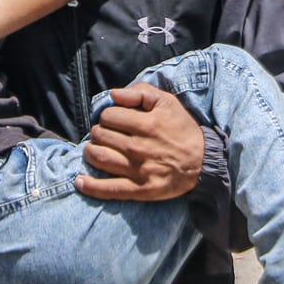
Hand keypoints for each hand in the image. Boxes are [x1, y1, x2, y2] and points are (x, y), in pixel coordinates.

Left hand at [76, 82, 202, 200]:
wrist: (204, 162)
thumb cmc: (182, 129)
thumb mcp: (167, 102)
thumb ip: (140, 93)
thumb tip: (112, 94)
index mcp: (146, 124)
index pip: (108, 116)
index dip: (108, 116)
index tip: (114, 121)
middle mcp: (139, 147)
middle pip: (100, 136)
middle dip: (99, 132)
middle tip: (106, 135)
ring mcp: (138, 170)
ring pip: (99, 158)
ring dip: (91, 152)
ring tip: (96, 150)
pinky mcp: (140, 190)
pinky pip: (109, 190)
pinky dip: (90, 186)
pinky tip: (80, 182)